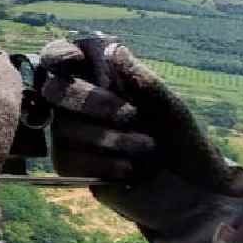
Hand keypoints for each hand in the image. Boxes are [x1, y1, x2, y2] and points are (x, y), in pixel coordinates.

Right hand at [40, 36, 242, 242]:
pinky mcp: (69, 165)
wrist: (189, 193)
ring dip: (109, 138)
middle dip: (91, 101)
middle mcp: (77, 103)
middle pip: (53, 90)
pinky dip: (101, 163)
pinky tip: (128, 169)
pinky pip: (67, 158)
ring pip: (63, 127)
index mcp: (100, 80)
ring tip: (147, 148)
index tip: (72, 60)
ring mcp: (69, 134)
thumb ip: (142, 80)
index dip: (57, 54)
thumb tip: (115, 49)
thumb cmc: (180, 141)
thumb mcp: (169, 107)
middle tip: (131, 116)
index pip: (61, 56)